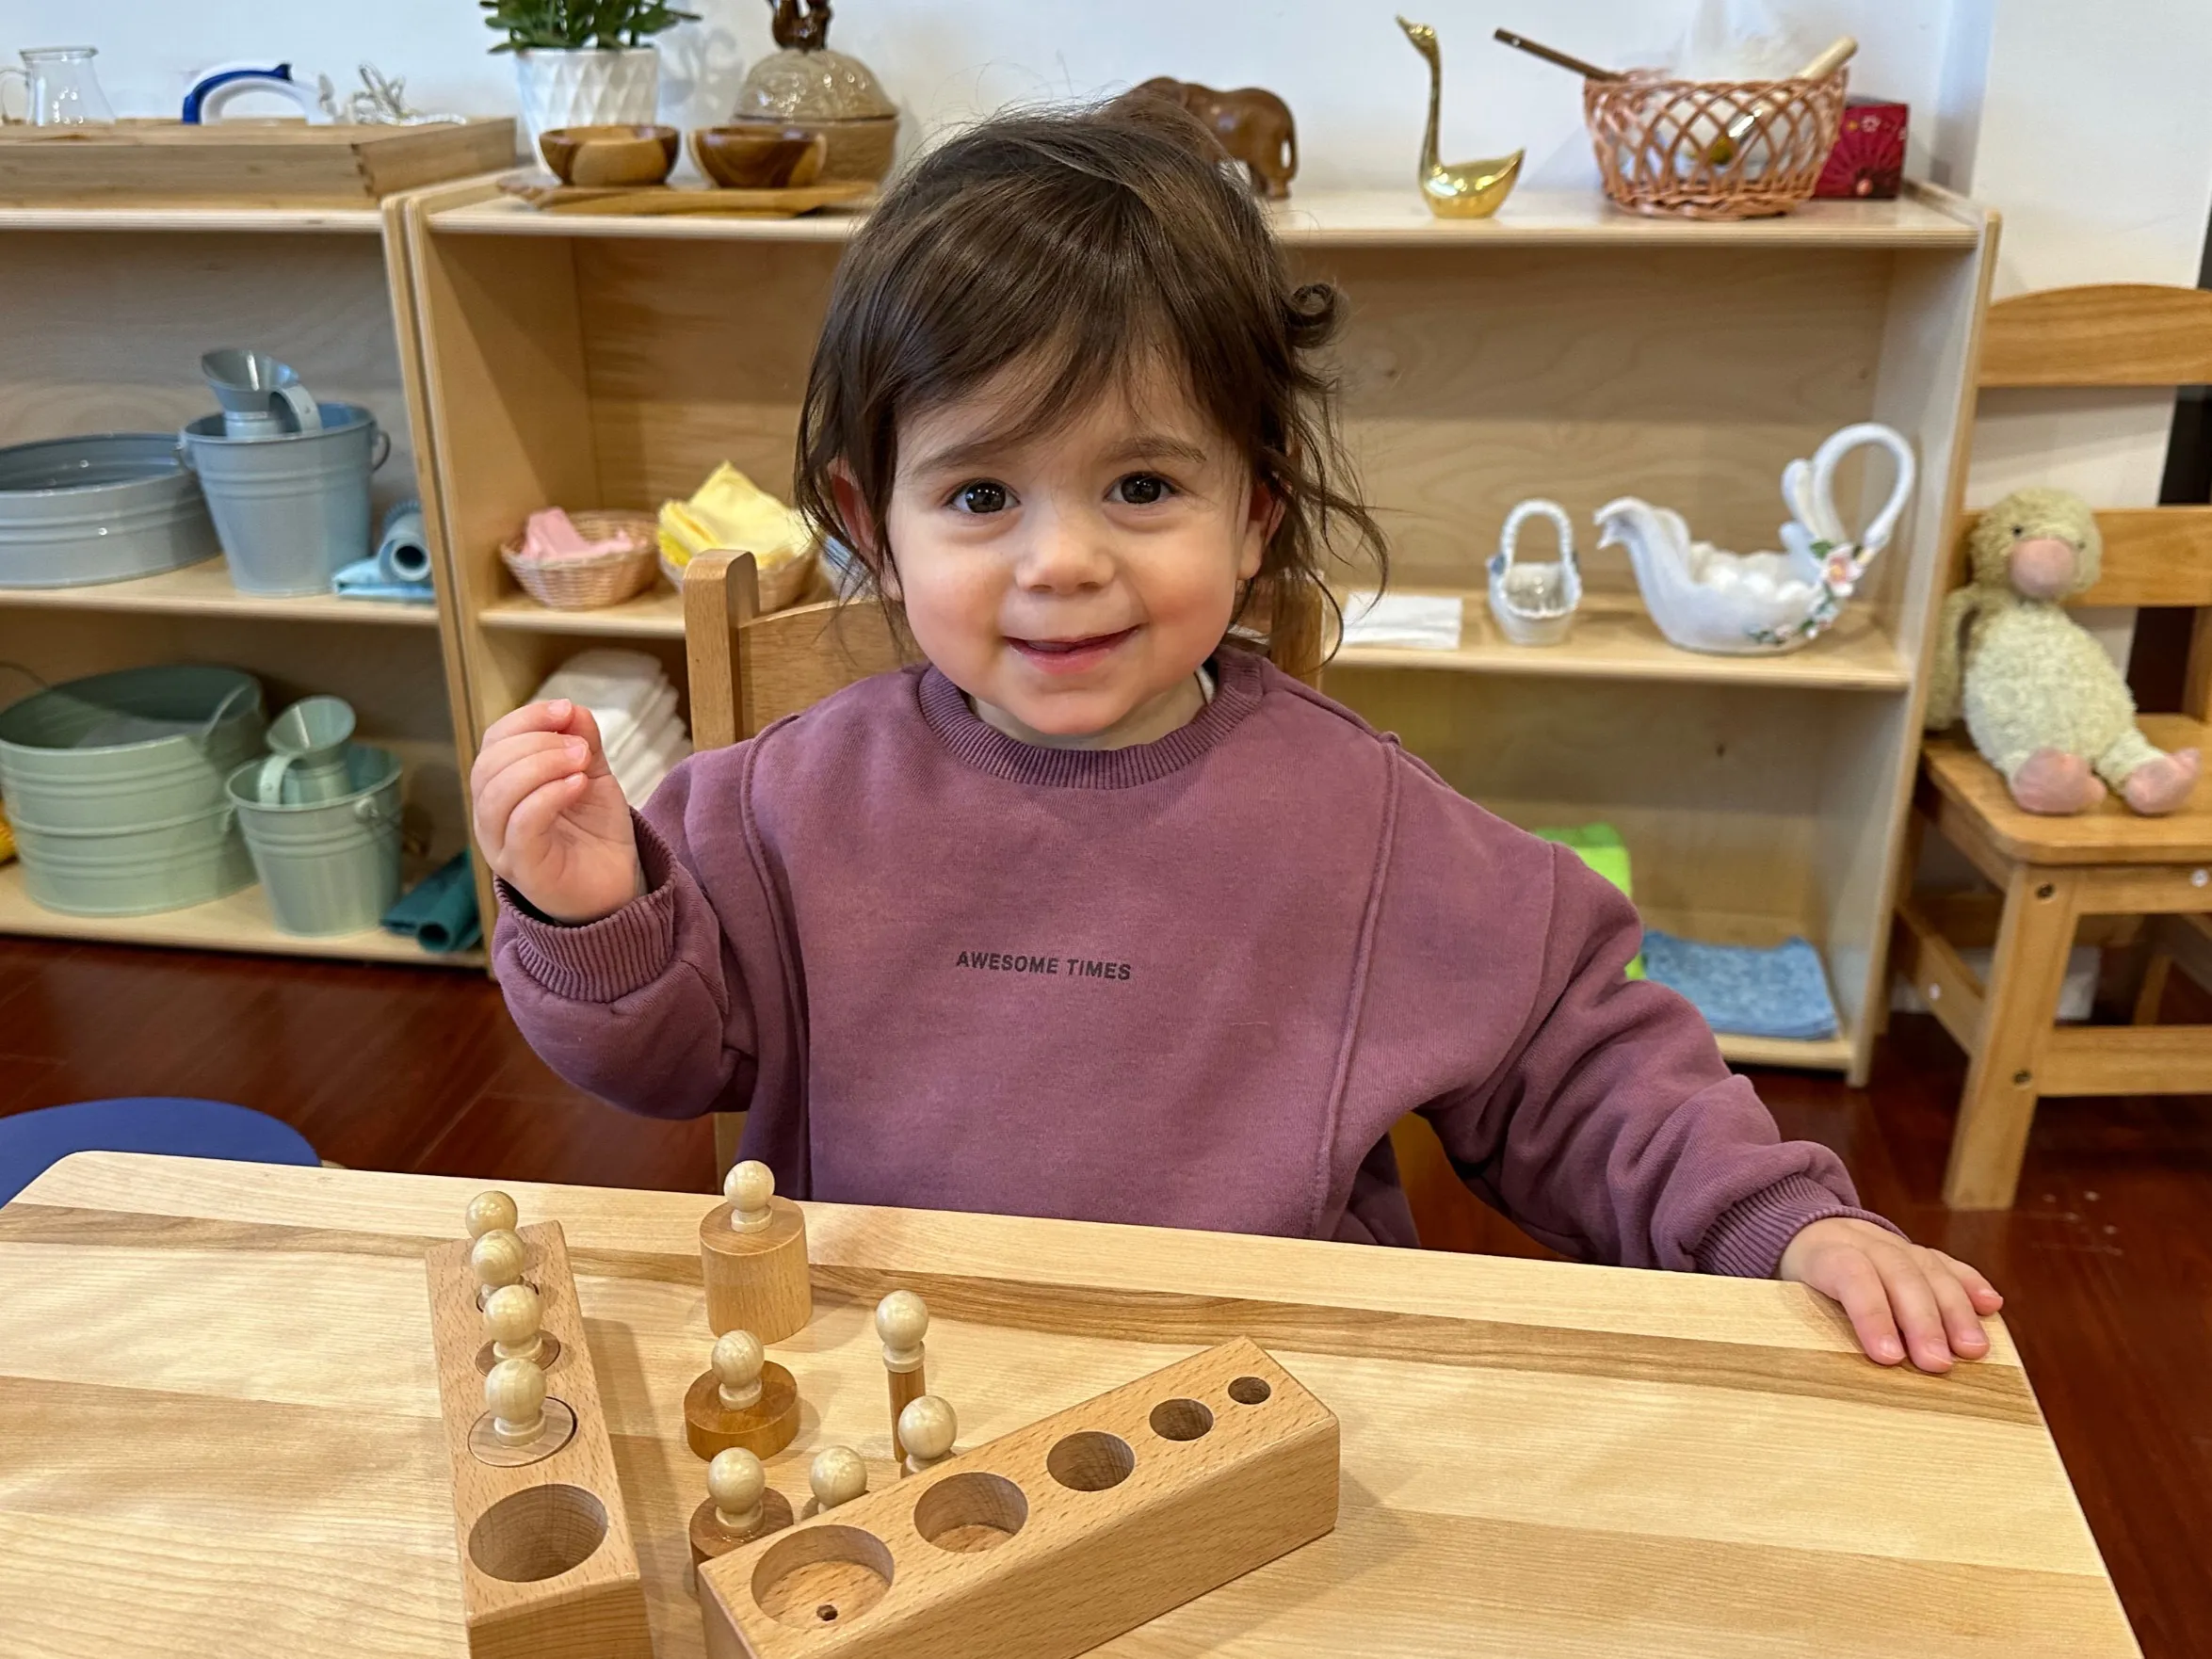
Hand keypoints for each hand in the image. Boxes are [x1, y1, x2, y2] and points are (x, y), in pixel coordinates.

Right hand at [471, 700, 641, 923]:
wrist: (617, 885)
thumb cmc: (595, 831)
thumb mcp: (592, 775)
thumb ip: (582, 742)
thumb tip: (571, 709)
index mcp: (501, 788)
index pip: (493, 742)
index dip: (525, 719)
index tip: (565, 710)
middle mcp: (491, 817)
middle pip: (488, 765)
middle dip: (536, 742)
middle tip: (580, 746)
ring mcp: (501, 846)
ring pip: (497, 794)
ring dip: (541, 765)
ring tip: (582, 761)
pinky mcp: (522, 869)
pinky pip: (520, 826)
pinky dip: (548, 796)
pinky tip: (578, 785)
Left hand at [1778, 1217, 2002, 1371]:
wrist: (1798, 1233)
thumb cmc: (1792, 1283)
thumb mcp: (1779, 1298)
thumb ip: (1797, 1326)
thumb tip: (1807, 1376)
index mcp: (1822, 1252)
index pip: (1850, 1274)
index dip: (1870, 1313)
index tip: (1888, 1356)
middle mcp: (1861, 1240)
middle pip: (1898, 1273)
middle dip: (1921, 1319)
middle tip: (1937, 1364)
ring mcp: (1892, 1243)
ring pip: (1928, 1268)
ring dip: (1955, 1310)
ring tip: (1973, 1350)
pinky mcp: (1915, 1252)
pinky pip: (1947, 1265)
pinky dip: (1970, 1285)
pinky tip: (1991, 1307)